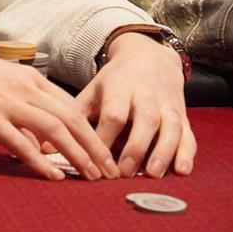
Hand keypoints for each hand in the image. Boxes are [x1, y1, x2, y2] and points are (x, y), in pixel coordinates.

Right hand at [0, 35, 119, 181]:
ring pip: (54, 131)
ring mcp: (7, 102)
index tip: (104, 150)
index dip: (91, 130)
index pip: (70, 105)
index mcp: (28, 78)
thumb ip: (22, 104)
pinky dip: (40, 162)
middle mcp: (24, 88)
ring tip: (91, 176)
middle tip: (110, 169)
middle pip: (71, 119)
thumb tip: (37, 140)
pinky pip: (21, 143)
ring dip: (78, 156)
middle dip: (95, 146)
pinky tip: (53, 176)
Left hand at [75, 33, 195, 177]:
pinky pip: (189, 135)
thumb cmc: (116, 82)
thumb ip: (73, 118)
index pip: (113, 113)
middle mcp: (147, 96)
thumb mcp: (93, 92)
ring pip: (170, 128)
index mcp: (121, 89)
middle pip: (144, 120)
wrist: (149, 57)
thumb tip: (43, 147)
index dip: (105, 137)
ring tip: (151, 174)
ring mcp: (167, 106)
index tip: (94, 161)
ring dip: (163, 151)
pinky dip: (187, 153)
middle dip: (135, 147)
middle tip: (122, 173)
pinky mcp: (183, 115)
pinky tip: (182, 171)